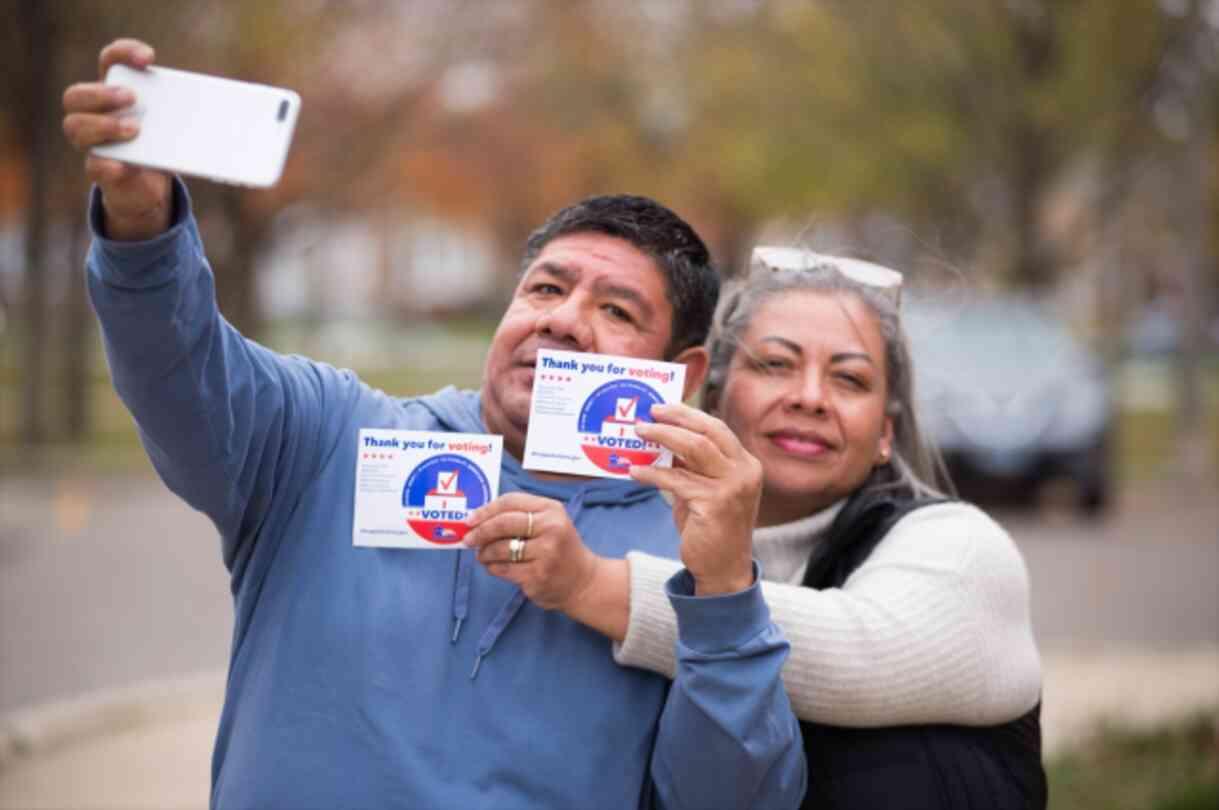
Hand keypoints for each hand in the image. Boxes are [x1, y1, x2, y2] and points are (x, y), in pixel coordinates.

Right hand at [62, 38, 171, 240]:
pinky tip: (123, 164)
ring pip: (75, 126)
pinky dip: (108, 164)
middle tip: (133, 98)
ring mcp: (94, 143)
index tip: (149, 59)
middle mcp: (95, 115)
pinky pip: (95, 165)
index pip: (110, 62)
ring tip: (134, 129)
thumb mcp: (175, 128)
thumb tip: (239, 115)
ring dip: (104, 125)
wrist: (150, 191)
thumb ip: (191, 116)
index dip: (122, 53)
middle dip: (103, 93)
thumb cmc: (161, 148)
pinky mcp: (101, 170)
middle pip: (76, 95)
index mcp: (115, 94)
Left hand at [464, 493, 600, 611]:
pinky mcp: (538, 575)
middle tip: (468, 539)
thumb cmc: (559, 548)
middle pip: (503, 523)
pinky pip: (504, 569)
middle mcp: (551, 528)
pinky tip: (494, 566)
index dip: (486, 510)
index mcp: (551, 509)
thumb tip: (478, 518)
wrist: (583, 581)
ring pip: (500, 549)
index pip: (511, 502)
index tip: (470, 519)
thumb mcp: (549, 522)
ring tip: (482, 555)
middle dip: (480, 531)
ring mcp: (546, 553)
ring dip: (484, 553)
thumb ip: (520, 516)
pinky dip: (493, 567)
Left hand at [630, 402, 760, 595]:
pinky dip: (653, 472)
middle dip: (676, 418)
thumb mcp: (705, 490)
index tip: (662, 408)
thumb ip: (693, 466)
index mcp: (746, 464)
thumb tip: (664, 439)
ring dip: (662, 436)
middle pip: (708, 431)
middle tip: (648, 414)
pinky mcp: (715, 504)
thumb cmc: (711, 529)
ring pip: (694, 448)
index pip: (716, 428)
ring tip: (639, 433)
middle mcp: (745, 472)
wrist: (723, 571)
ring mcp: (733, 487)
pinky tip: (635, 471)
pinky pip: (677, 479)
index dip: (688, 415)